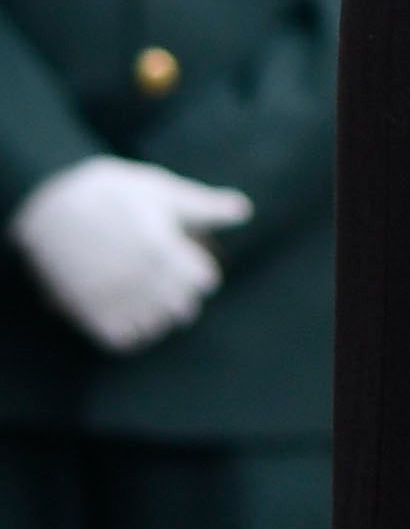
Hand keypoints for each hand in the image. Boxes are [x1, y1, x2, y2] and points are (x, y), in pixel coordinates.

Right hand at [15, 159, 247, 355]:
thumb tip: (244, 209)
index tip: (188, 264)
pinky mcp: (86, 309)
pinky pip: (121, 339)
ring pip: (155, 327)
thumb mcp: (159, 189)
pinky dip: (130, 332)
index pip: (203, 282)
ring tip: (149, 300)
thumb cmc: (109, 191)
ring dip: (158, 317)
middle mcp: (140, 277)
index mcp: (162, 248)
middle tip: (168, 284)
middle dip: (181, 297)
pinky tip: (128, 315)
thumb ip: (203, 206)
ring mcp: (112, 296)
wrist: (46, 202)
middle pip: (183, 309)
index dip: (200, 273)